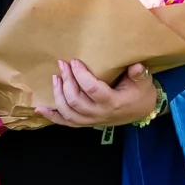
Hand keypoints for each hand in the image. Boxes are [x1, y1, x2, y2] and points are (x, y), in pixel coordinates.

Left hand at [35, 59, 158, 129]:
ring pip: (68, 112)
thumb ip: (139, 74)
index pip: (92, 89)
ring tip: (55, 78)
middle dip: (66, 81)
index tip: (74, 62)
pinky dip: (53, 116)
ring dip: (58, 95)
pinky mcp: (87, 123)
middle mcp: (100, 114)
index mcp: (113, 102)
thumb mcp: (144, 82)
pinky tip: (40, 109)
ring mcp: (92, 121)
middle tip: (63, 65)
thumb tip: (136, 66)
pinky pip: (67, 122)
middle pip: (76, 100)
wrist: (142, 111)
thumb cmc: (141, 93)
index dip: (81, 76)